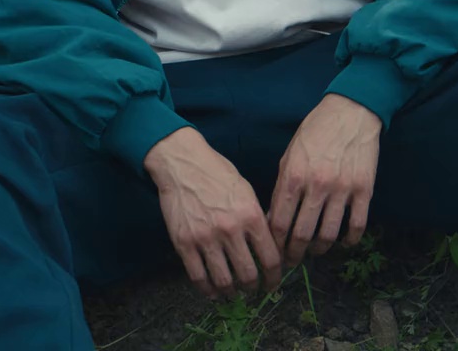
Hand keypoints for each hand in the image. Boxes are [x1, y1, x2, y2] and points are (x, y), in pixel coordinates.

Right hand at [145, 128, 281, 297]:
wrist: (182, 164)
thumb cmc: (217, 173)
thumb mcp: (246, 191)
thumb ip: (258, 219)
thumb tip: (269, 245)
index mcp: (251, 215)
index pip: (270, 258)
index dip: (275, 276)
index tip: (274, 282)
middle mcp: (230, 230)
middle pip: (248, 274)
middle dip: (254, 287)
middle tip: (254, 289)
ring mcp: (205, 239)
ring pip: (223, 280)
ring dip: (232, 292)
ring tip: (235, 293)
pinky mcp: (184, 244)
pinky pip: (198, 277)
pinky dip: (207, 290)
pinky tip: (213, 292)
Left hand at [269, 94, 381, 266]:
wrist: (351, 111)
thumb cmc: (315, 131)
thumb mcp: (289, 155)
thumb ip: (281, 187)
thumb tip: (273, 219)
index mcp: (293, 176)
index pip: (279, 223)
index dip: (275, 244)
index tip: (275, 252)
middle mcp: (317, 185)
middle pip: (302, 234)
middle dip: (294, 253)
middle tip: (293, 259)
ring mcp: (342, 188)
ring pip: (328, 234)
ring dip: (319, 249)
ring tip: (316, 251)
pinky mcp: (364, 189)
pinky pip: (357, 225)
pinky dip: (349, 240)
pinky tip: (343, 242)